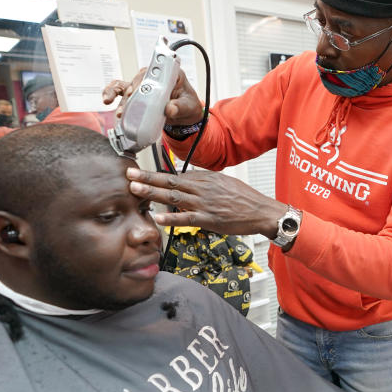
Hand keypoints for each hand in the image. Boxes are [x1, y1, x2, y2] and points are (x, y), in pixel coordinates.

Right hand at [101, 67, 203, 126]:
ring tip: (118, 110)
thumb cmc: (187, 105)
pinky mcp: (135, 96)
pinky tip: (107, 100)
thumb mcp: (189, 106)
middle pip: (137, 81)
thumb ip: (180, 107)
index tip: (139, 89)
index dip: (145, 79)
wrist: (184, 115)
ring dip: (116, 94)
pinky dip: (111, 94)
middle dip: (131, 93)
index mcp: (169, 73)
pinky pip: (119, 92)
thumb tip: (170, 109)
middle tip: (129, 104)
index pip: (154, 71)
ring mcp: (142, 86)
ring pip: (125, 85)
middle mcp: (153, 77)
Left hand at [125, 168, 287, 237]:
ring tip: (135, 190)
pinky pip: (187, 218)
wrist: (262, 211)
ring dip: (153, 193)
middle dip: (148, 178)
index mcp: (206, 179)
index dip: (156, 174)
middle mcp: (203, 189)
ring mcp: (205, 204)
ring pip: (174, 197)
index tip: (140, 172)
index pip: (176, 175)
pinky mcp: (209, 219)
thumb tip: (185, 179)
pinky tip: (158, 217)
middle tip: (129, 175)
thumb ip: (204, 181)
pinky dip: (171, 217)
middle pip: (171, 182)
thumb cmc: (245, 199)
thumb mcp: (224, 182)